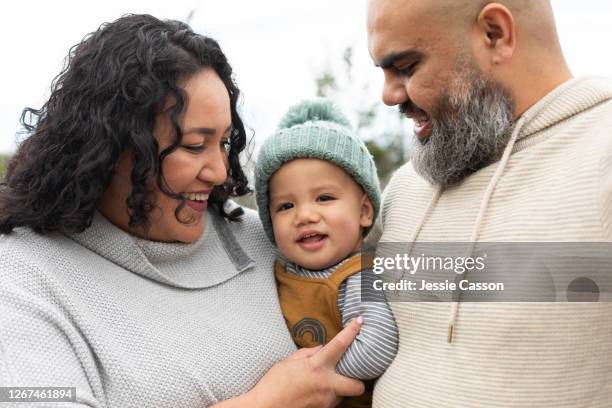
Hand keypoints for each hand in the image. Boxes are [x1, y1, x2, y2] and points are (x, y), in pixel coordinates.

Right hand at [247, 317, 364, 407]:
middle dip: (357, 380)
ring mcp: (326, 401)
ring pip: (343, 395)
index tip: (360, 321)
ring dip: (338, 388)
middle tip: (348, 373)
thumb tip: (321, 349)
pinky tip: (314, 393)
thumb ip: (308, 354)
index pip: (340, 344)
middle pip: (357, 385)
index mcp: (317, 366)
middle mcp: (326, 384)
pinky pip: (332, 402)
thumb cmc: (272, 384)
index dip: (352, 331)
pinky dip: (327, 396)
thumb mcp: (288, 362)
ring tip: (321, 383)